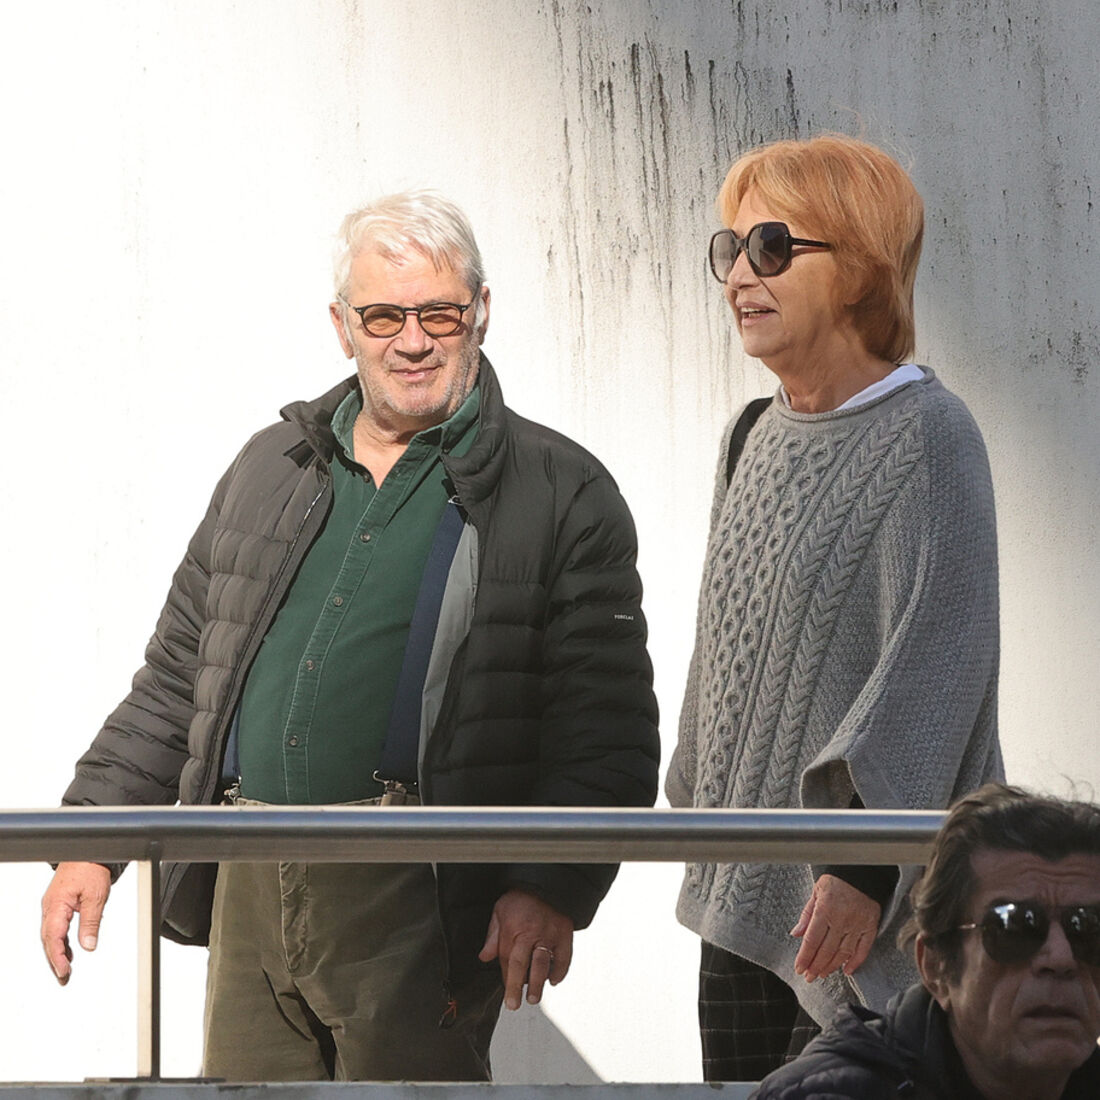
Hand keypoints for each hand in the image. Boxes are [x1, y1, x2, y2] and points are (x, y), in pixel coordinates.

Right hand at [41, 861, 111, 984]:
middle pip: (48, 940)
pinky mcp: (59, 903)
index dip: (57, 957)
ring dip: (57, 953)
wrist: (89, 850)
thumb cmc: (91, 866)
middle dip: (55, 961)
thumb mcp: (96, 896)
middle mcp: (50, 906)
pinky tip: (68, 951)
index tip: (64, 972)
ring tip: (65, 970)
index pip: (53, 938)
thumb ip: (90, 922)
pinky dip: (60, 941)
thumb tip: (88, 946)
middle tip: (63, 978)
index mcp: (56, 905)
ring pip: (51, 935)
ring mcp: (52, 905)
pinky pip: (56, 927)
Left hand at [478, 888, 573, 1010]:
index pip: (507, 960)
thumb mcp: (500, 911)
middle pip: (522, 965)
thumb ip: (493, 935)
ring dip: (538, 984)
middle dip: (516, 987)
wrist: (546, 883)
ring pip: (542, 964)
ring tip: (534, 998)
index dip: (506, 978)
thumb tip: (485, 957)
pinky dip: (560, 971)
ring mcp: (549, 935)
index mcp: (512, 929)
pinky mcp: (564, 934)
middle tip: (514, 1004)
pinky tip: (554, 980)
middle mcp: (531, 933)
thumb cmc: (522, 897)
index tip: (507, 993)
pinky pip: (563, 957)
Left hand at [790, 873, 879, 981]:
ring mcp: (858, 924)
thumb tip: (796, 934)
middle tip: (809, 977)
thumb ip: (807, 915)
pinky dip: (855, 962)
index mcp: (825, 909)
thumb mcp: (816, 892)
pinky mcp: (871, 926)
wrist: (862, 871)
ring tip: (822, 974)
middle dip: (816, 966)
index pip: (812, 940)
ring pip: (843, 953)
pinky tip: (846, 971)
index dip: (805, 957)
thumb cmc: (835, 881)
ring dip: (831, 966)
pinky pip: (863, 949)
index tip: (799, 968)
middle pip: (827, 950)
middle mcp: (841, 919)